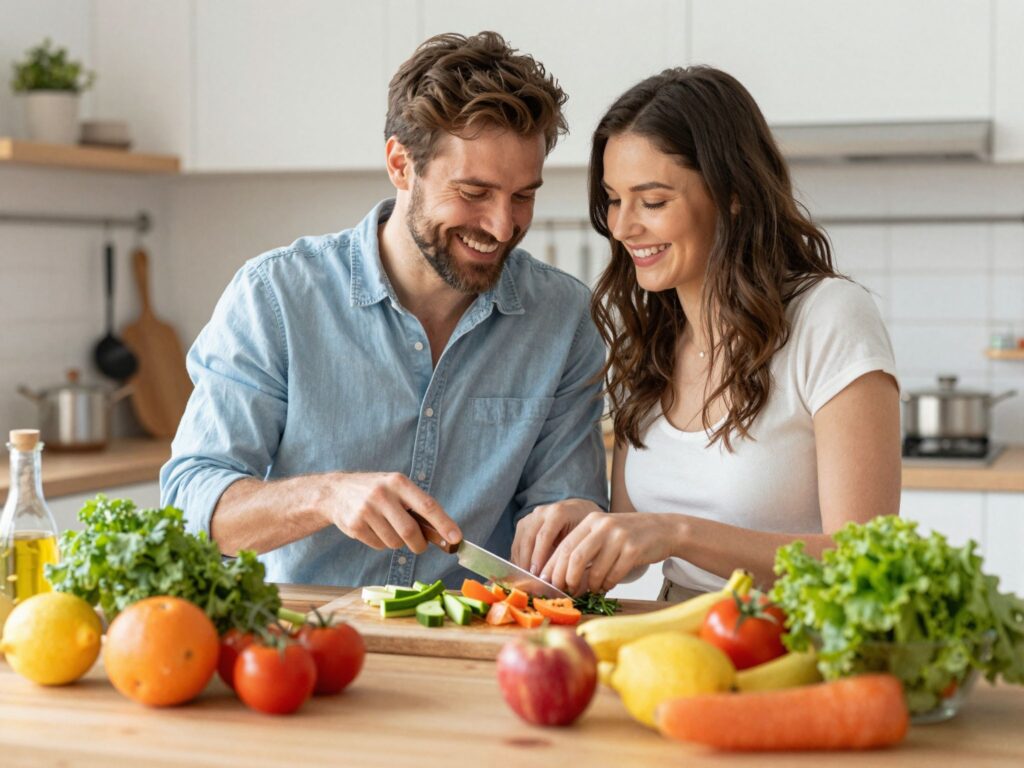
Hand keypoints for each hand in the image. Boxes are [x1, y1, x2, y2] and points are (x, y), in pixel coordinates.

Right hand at [320, 472, 460, 552]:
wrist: (335, 491)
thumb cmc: (376, 491)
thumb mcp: (395, 487)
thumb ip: (416, 505)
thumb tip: (444, 533)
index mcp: (398, 482)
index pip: (427, 505)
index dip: (444, 524)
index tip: (456, 538)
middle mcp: (382, 494)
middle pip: (410, 531)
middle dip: (419, 544)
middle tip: (420, 546)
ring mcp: (366, 510)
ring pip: (394, 542)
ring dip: (397, 543)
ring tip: (388, 528)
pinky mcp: (354, 526)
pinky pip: (379, 546)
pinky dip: (382, 543)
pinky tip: (373, 529)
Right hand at [511, 499, 601, 575]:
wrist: (580, 512)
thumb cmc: (584, 529)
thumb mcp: (584, 539)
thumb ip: (572, 553)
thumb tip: (562, 577)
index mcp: (558, 512)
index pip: (544, 536)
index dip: (539, 556)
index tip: (537, 575)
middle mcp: (541, 512)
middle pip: (528, 538)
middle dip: (527, 561)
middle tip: (530, 581)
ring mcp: (530, 517)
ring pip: (520, 541)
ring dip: (521, 562)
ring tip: (527, 580)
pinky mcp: (524, 524)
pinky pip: (517, 543)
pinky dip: (518, 559)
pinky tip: (524, 573)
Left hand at [539, 512, 680, 594]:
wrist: (664, 529)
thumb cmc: (629, 535)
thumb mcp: (604, 533)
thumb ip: (584, 548)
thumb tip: (561, 577)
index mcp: (591, 520)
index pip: (565, 546)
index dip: (554, 567)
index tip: (548, 583)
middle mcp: (603, 526)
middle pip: (575, 558)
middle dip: (567, 579)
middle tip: (567, 591)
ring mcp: (619, 537)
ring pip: (595, 570)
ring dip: (591, 586)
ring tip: (593, 589)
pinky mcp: (634, 550)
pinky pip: (613, 575)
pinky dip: (607, 585)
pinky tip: (608, 585)